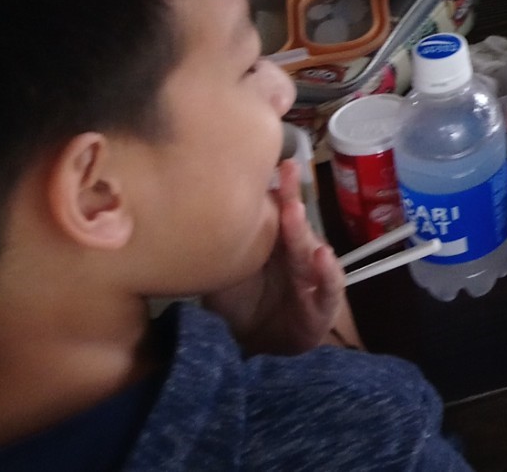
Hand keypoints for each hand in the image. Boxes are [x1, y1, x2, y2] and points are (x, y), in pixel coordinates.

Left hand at [202, 164, 349, 354]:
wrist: (258, 346)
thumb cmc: (240, 304)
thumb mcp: (220, 274)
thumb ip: (210, 249)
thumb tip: (178, 214)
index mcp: (274, 243)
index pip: (277, 211)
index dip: (278, 187)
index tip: (274, 160)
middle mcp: (296, 254)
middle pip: (295, 223)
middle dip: (290, 197)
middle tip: (287, 172)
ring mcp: (312, 278)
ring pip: (309, 250)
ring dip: (303, 230)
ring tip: (294, 212)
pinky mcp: (322, 306)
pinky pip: (329, 287)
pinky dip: (328, 273)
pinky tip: (322, 257)